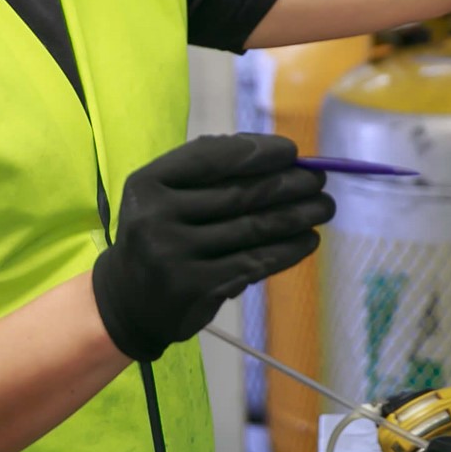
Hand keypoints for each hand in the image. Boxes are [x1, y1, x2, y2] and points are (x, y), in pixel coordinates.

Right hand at [91, 133, 334, 362]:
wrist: (127, 300)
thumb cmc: (158, 233)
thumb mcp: (165, 194)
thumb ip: (208, 171)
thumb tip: (274, 154)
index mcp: (148, 182)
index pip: (209, 158)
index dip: (255, 151)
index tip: (291, 150)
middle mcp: (156, 216)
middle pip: (237, 194)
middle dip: (287, 184)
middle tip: (319, 179)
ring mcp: (175, 254)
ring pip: (251, 229)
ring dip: (296, 216)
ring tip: (324, 207)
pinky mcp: (195, 287)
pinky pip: (252, 263)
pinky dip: (286, 250)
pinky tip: (308, 240)